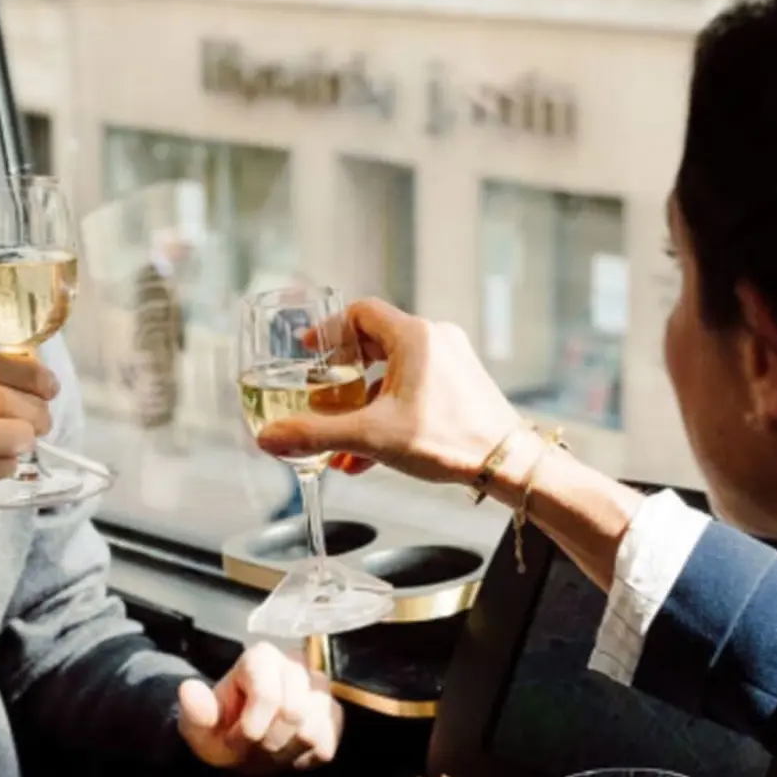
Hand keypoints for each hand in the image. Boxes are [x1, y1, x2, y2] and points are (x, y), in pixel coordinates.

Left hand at [177, 642, 342, 775]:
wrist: (241, 741)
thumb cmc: (220, 728)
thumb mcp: (198, 725)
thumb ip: (195, 711)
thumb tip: (189, 690)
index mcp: (261, 657)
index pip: (268, 696)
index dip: (251, 728)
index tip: (238, 738)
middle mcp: (295, 663)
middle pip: (293, 712)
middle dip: (268, 742)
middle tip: (254, 747)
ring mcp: (319, 687)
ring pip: (312, 729)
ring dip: (286, 751)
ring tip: (270, 747)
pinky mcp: (334, 712)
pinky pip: (327, 743)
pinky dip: (305, 757)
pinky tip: (288, 749)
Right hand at [257, 298, 523, 486]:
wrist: (507, 464)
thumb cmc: (449, 441)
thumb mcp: (372, 436)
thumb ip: (316, 434)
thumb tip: (269, 437)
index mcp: (414, 336)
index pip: (360, 312)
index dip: (329, 330)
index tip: (309, 351)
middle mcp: (435, 340)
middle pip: (375, 341)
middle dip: (342, 373)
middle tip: (321, 393)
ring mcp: (452, 362)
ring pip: (393, 371)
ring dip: (363, 402)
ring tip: (343, 435)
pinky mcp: (461, 386)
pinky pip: (414, 388)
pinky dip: (389, 411)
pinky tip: (370, 453)